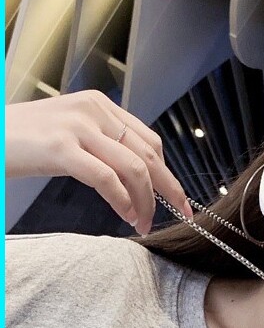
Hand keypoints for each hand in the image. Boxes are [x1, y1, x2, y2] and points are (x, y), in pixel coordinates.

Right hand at [6, 91, 193, 234]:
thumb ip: (100, 143)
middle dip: (168, 189)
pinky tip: (127, 215)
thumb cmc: (20, 140)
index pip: (149, 140)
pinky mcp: (60, 147)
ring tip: (144, 222)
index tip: (177, 197)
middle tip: (179, 213)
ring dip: (146, 201)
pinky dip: (123, 200)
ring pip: (133, 168)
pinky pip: (106, 178)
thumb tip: (134, 173)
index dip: (168, 172)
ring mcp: (77, 127)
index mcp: (99, 105)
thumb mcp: (68, 132)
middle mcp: (94, 110)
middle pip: (149, 154)